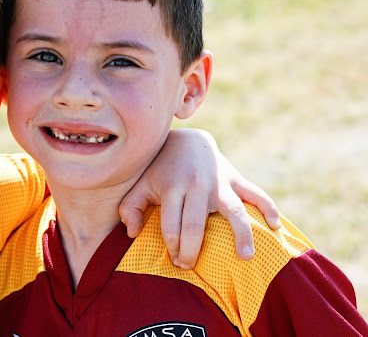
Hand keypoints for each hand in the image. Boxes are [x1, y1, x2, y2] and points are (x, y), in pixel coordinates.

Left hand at [119, 128, 280, 268]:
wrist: (187, 140)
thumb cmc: (160, 169)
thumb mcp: (140, 184)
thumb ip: (131, 208)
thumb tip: (132, 233)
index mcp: (173, 188)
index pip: (172, 226)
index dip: (172, 247)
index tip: (175, 260)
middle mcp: (197, 185)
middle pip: (196, 225)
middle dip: (192, 250)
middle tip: (189, 266)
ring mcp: (220, 182)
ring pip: (233, 210)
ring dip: (241, 235)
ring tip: (246, 257)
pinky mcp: (236, 179)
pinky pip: (257, 194)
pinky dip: (268, 209)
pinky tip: (276, 227)